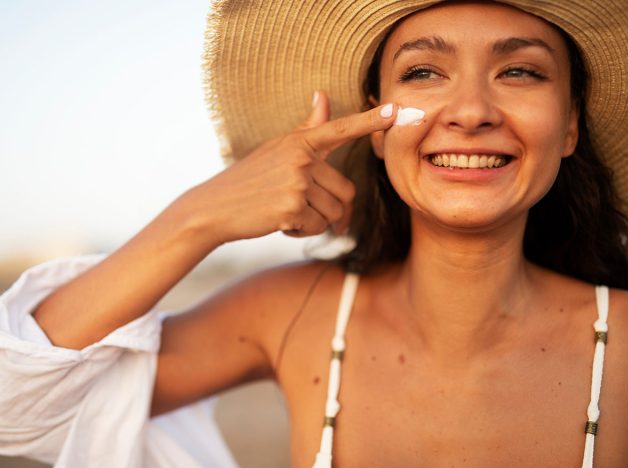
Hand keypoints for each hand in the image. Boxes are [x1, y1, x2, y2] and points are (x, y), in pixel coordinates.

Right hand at [176, 91, 396, 247]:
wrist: (214, 207)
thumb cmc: (249, 178)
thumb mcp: (277, 149)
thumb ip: (307, 128)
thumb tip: (323, 96)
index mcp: (299, 142)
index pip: (339, 129)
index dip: (369, 122)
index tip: (395, 110)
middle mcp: (301, 158)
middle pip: (345, 191)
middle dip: (332, 209)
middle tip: (308, 211)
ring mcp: (297, 182)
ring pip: (334, 213)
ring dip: (316, 222)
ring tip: (288, 213)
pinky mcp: (292, 207)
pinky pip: (318, 227)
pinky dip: (302, 231)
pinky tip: (281, 223)